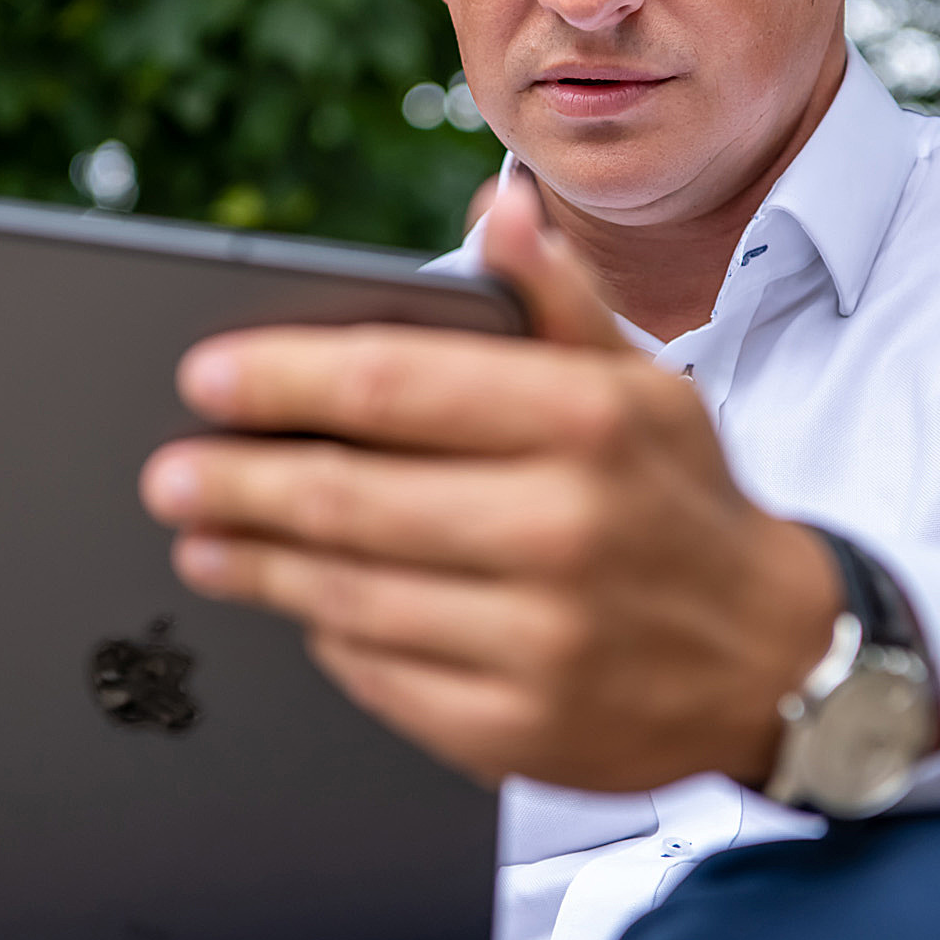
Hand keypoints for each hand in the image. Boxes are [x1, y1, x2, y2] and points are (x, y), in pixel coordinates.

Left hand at [139, 179, 840, 794]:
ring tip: (202, 538)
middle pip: (349, 499)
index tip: (206, 377)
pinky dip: (328, 639)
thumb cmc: (682, 504)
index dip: (281, 379)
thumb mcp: (643, 384)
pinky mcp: (517, 731)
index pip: (394, 386)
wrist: (773, 662)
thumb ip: (556, 300)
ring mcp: (539, 642)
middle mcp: (565, 530)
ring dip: (257, 565)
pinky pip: (380, 678)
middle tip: (167, 474)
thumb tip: (494, 207)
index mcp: (588, 423)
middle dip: (238, 482)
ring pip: (348, 595)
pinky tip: (298, 608)